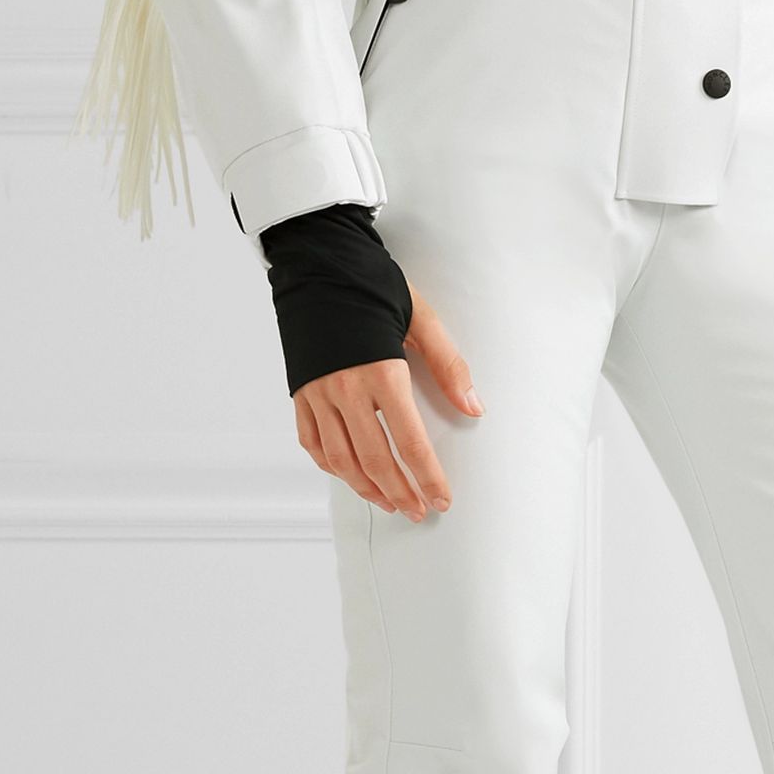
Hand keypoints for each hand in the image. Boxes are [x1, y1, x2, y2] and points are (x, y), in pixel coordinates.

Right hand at [293, 287, 482, 518]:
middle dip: (400, 492)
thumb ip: (450, 366)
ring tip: (390, 503)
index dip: (428, 477)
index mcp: (381, 372)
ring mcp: (317, 392)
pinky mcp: (299, 391)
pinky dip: (332, 466)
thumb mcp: (423, 318)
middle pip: (375, 460)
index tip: (442, 499)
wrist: (318, 262)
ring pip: (341, 459)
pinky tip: (351, 476)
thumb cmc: (374, 285)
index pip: (410, 442)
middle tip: (419, 511)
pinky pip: (313, 442)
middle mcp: (345, 388)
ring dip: (367, 488)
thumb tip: (474, 408)